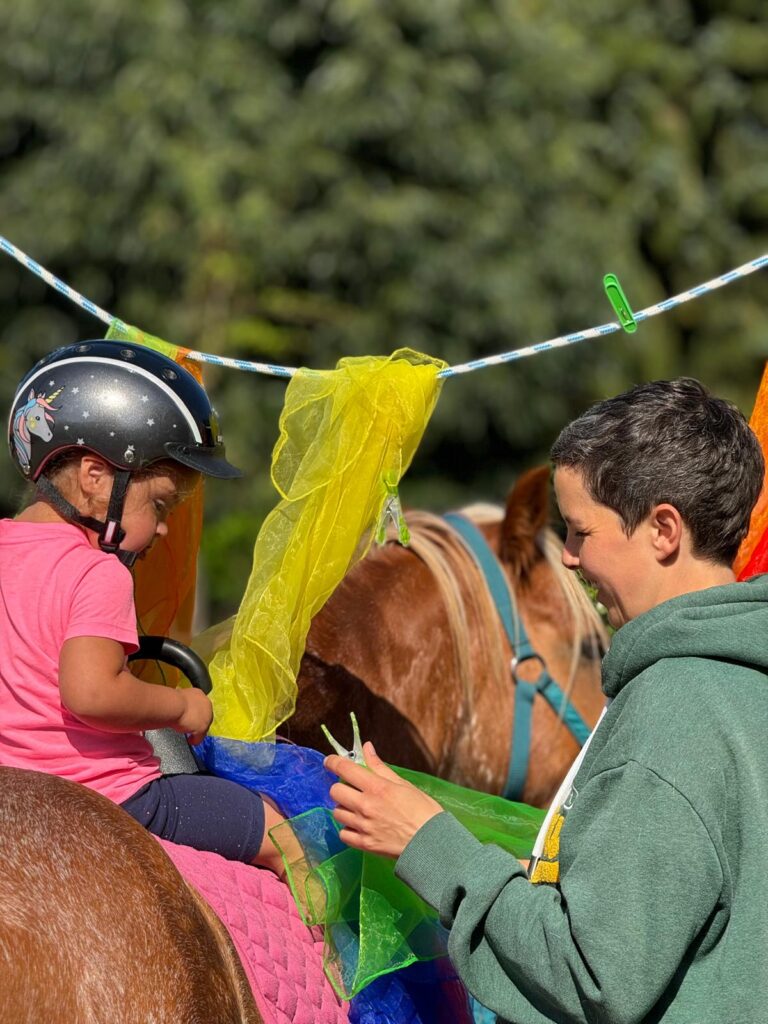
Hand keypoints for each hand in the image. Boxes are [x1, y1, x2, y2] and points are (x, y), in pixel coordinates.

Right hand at [173, 688, 212, 744]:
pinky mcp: (203, 727)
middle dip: (198, 721)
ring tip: (190, 734)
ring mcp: (206, 716)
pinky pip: (200, 736)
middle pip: (204, 715)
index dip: (195, 711)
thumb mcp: (178, 697)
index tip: (190, 715)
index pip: (200, 704)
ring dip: (197, 730)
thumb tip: (177, 703)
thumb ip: (182, 701)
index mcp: (199, 694)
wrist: (174, 705)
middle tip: (190, 726)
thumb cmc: (172, 700)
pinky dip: (195, 739)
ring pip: (203, 726)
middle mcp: (206, 704)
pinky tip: (191, 741)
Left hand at [325, 741, 442, 859]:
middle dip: (341, 787)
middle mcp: (366, 805)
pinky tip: (359, 826)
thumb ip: (380, 767)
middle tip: (352, 790)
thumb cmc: (423, 811)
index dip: (333, 762)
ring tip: (358, 809)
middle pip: (335, 791)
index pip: (345, 769)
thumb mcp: (403, 784)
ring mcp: (363, 826)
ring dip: (344, 808)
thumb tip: (367, 747)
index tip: (330, 761)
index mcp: (377, 787)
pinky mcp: (364, 844)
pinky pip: (343, 833)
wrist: (432, 844)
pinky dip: (348, 829)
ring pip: (337, 812)